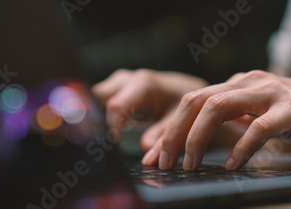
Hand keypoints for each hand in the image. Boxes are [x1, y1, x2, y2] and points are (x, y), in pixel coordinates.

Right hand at [92, 69, 207, 150]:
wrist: (193, 92)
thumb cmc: (188, 106)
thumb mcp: (180, 122)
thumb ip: (162, 136)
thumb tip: (145, 150)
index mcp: (144, 84)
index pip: (115, 106)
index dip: (111, 129)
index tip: (116, 149)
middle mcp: (129, 79)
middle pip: (99, 98)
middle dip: (100, 121)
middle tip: (108, 144)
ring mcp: (122, 81)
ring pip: (97, 96)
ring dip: (100, 115)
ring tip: (109, 137)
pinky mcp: (119, 87)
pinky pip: (102, 98)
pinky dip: (102, 113)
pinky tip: (111, 131)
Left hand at [142, 70, 290, 170]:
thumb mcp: (257, 116)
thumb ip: (230, 123)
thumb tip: (194, 146)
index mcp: (237, 84)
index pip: (191, 102)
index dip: (168, 129)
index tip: (152, 155)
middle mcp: (249, 82)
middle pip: (196, 101)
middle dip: (174, 133)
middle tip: (163, 162)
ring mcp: (271, 92)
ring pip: (219, 107)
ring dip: (197, 138)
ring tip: (189, 164)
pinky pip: (260, 126)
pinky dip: (242, 147)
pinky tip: (233, 165)